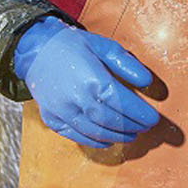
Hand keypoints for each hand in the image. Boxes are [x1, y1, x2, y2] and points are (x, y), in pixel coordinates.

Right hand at [12, 19, 158, 147]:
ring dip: (117, 137)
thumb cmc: (72, 45)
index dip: (140, 114)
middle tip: (145, 128)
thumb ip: (126, 64)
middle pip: (111, 120)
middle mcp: (76, 97)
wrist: (34, 49)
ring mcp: (62, 110)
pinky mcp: (52, 118)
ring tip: (131, 136)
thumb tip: (147, 82)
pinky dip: (94, 142)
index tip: (153, 119)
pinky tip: (107, 140)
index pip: (122, 103)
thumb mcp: (103, 46)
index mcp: (92, 78)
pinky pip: (76, 136)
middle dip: (132, 127)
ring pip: (95, 132)